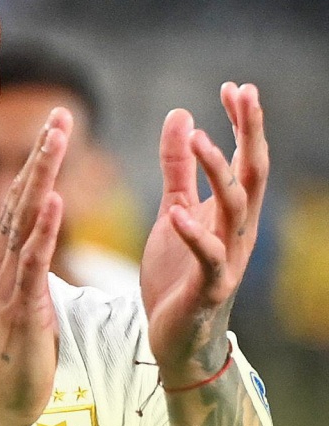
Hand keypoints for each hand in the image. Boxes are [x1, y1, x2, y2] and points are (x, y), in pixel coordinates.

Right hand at [0, 108, 70, 425]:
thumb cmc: (15, 352)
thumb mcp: (20, 296)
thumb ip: (25, 262)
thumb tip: (36, 235)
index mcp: (4, 257)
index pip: (23, 198)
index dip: (40, 159)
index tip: (57, 122)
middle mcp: (1, 261)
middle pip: (22, 197)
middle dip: (42, 154)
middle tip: (60, 115)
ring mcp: (7, 283)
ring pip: (26, 218)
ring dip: (42, 177)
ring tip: (57, 141)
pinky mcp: (21, 307)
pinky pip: (33, 261)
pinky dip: (42, 230)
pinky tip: (54, 203)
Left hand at [141, 83, 268, 385]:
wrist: (177, 339)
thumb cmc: (178, 274)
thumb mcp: (174, 210)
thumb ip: (178, 168)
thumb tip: (182, 116)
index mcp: (228, 212)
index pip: (243, 159)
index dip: (243, 123)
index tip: (235, 86)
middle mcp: (237, 231)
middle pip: (251, 174)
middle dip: (249, 133)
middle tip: (243, 94)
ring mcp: (226, 258)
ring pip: (233, 208)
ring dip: (217, 171)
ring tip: (199, 138)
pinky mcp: (207, 287)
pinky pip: (208, 257)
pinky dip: (195, 234)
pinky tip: (178, 213)